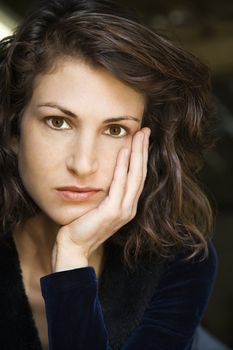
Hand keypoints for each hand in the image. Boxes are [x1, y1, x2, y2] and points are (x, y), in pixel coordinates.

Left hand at [52, 127, 150, 271]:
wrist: (74, 246)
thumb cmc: (83, 225)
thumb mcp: (98, 206)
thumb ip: (106, 192)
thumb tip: (105, 174)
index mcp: (127, 205)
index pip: (137, 176)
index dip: (141, 156)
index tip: (141, 138)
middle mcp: (129, 207)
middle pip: (140, 173)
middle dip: (143, 150)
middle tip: (145, 130)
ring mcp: (123, 210)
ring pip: (134, 176)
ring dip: (137, 154)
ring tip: (138, 135)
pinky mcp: (113, 212)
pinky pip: (119, 184)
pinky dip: (122, 167)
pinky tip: (123, 152)